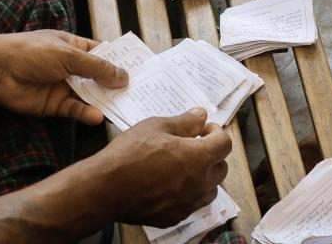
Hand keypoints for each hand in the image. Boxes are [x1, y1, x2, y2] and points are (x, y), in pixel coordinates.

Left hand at [0, 30, 128, 123]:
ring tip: (123, 108)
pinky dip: (86, 114)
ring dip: (104, 101)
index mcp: (76, 47)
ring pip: (90, 96)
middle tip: (139, 94)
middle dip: (116, 85)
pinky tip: (97, 116)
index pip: (104, 54)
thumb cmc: (32, 52)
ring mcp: (64, 87)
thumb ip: (97, 68)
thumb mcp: (69, 55)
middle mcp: (72, 67)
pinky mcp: (55, 106)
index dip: (120, 62)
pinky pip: (75, 110)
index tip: (141, 71)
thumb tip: (123, 77)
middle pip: (100, 77)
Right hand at [99, 109, 230, 226]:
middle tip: (192, 145)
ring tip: (182, 166)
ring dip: (203, 176)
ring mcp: (188, 203)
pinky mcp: (175, 217)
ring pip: (210, 189)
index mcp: (199, 158)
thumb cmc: (129, 154)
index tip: (202, 130)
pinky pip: (191, 204)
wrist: (105, 189)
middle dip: (211, 154)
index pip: (225, 143)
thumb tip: (200, 115)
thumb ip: (184, 121)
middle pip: (221, 167)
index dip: (215, 132)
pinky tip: (169, 184)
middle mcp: (200, 183)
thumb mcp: (156, 126)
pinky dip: (188, 193)